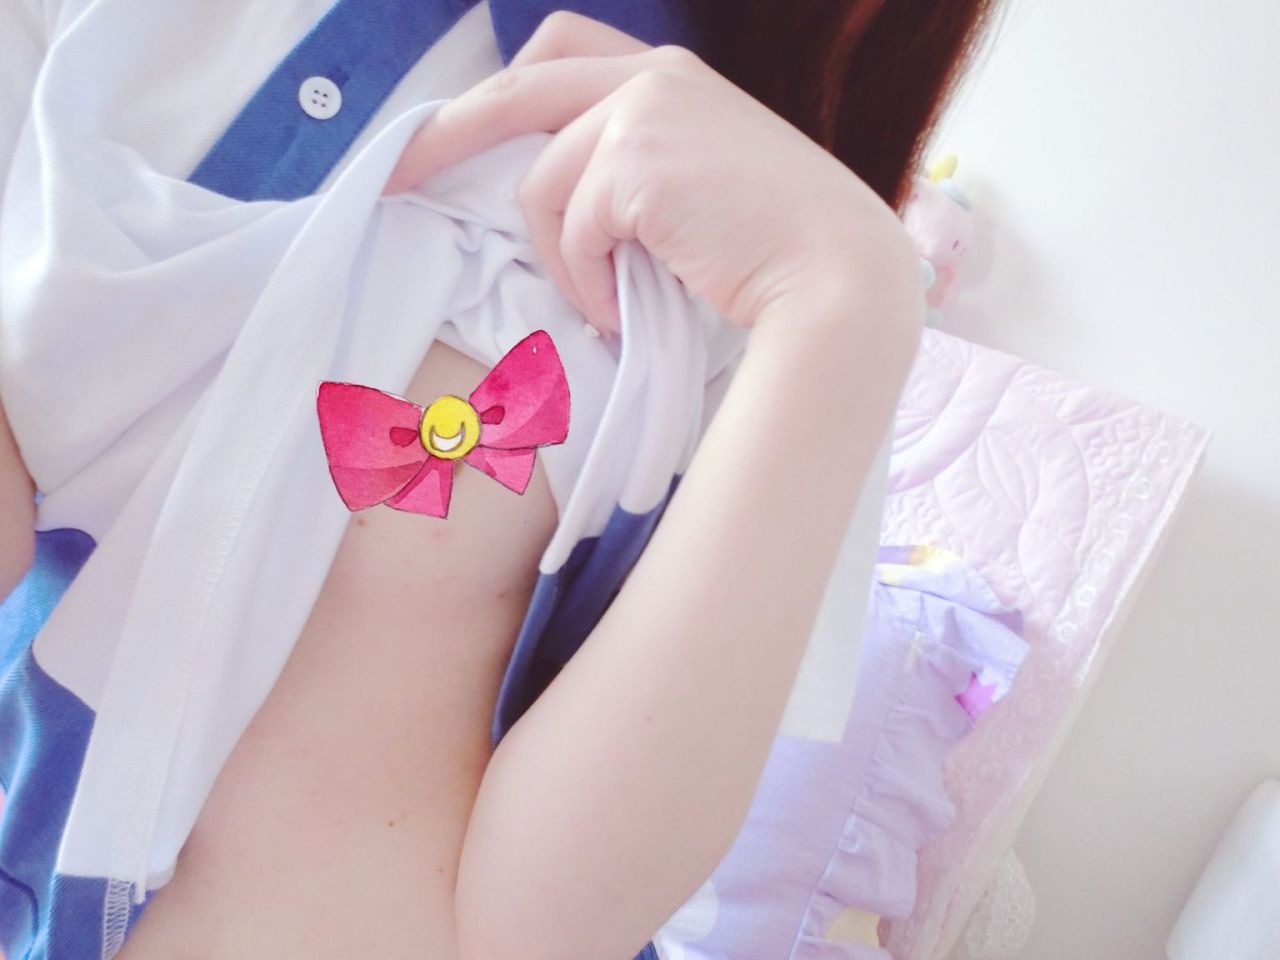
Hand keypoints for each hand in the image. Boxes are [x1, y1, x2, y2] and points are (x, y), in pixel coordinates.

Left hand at [384, 11, 919, 335]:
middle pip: (517, 89)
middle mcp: (655, 75)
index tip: (451, 136)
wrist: (840, 278)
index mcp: (671, 77)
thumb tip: (565, 204)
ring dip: (562, 256)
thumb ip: (640, 168)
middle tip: (396, 178)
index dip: (498, 93)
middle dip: (445, 134)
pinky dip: (586, 281)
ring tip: (608, 301)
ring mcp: (646, 109)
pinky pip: (570, 230)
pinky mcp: (636, 159)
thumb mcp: (704, 185)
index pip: (558, 55)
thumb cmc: (779, 252)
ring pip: (542, 183)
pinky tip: (625, 307)